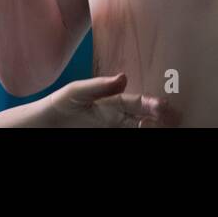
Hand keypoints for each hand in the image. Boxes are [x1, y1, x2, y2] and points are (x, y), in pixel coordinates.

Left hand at [42, 74, 174, 127]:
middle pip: (144, 118)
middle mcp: (117, 117)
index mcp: (112, 102)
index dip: (151, 104)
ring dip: (152, 128)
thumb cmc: (60, 104)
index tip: (163, 106)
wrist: (44, 125)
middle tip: (173, 119)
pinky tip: (146, 133)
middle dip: (160, 119)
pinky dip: (139, 134)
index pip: (136, 103)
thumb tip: (124, 77)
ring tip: (161, 127)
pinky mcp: (108, 138)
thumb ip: (99, 86)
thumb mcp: (77, 92)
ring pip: (139, 130)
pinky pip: (128, 138)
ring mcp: (113, 130)